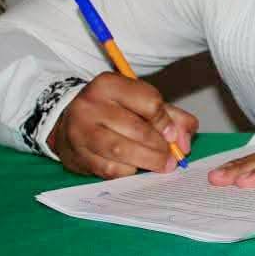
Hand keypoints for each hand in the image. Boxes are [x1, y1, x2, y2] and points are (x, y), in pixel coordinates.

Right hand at [47, 72, 197, 178]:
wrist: (69, 123)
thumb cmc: (113, 111)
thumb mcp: (140, 102)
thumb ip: (171, 117)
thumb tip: (185, 142)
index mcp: (109, 84)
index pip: (149, 102)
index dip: (166, 122)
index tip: (172, 135)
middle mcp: (91, 105)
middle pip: (137, 129)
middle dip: (160, 148)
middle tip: (172, 159)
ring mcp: (80, 131)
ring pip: (122, 151)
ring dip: (148, 161)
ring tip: (161, 165)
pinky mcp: (77, 155)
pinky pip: (110, 169)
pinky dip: (129, 171)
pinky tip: (135, 167)